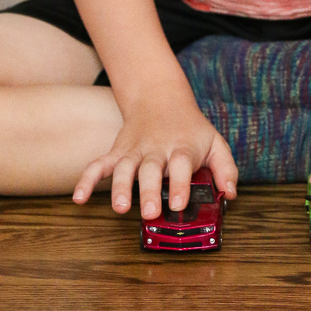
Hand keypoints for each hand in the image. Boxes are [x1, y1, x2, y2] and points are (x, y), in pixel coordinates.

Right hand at [72, 92, 237, 218]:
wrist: (160, 97)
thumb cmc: (190, 129)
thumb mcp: (214, 142)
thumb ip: (226, 169)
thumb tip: (231, 194)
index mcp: (181, 148)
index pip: (181, 165)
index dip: (180, 184)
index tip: (180, 203)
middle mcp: (156, 150)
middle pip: (150, 170)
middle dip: (149, 191)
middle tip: (150, 213)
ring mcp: (134, 151)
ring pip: (123, 168)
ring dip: (119, 187)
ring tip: (120, 207)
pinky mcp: (117, 152)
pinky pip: (98, 165)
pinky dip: (86, 179)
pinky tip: (79, 198)